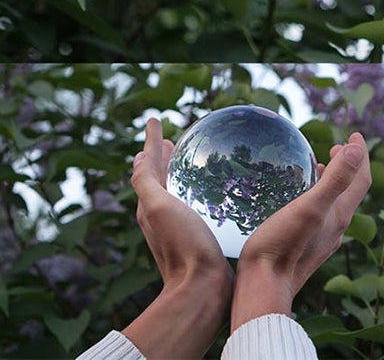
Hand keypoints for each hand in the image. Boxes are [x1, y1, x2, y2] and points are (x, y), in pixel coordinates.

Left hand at [123, 117, 232, 358]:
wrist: (202, 288)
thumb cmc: (181, 244)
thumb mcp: (158, 208)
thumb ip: (146, 182)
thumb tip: (140, 155)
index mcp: (150, 206)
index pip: (148, 165)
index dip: (151, 141)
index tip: (155, 121)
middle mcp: (162, 214)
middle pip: (161, 177)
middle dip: (164, 156)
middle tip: (173, 139)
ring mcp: (181, 225)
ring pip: (179, 190)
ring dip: (181, 172)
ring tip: (194, 158)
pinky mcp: (199, 233)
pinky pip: (197, 202)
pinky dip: (200, 189)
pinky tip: (219, 188)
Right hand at [231, 132, 371, 331]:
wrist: (262, 287)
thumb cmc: (284, 244)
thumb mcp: (310, 206)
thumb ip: (335, 180)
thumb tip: (357, 149)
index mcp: (341, 214)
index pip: (362, 179)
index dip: (361, 154)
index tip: (354, 134)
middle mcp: (336, 228)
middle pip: (349, 190)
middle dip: (347, 165)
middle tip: (336, 146)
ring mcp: (322, 239)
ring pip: (333, 203)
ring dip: (331, 181)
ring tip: (319, 166)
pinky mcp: (306, 246)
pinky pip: (319, 214)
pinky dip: (316, 196)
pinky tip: (297, 197)